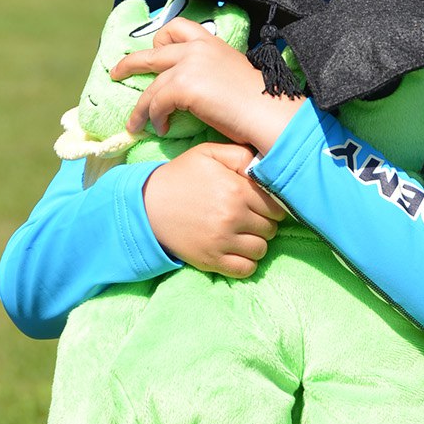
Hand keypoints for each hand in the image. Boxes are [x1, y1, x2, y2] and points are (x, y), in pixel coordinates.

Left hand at [111, 17, 303, 152]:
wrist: (270, 114)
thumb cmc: (259, 104)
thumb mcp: (232, 76)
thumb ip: (211, 74)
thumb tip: (197, 91)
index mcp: (211, 42)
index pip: (177, 27)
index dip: (160, 40)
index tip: (153, 52)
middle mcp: (197, 48)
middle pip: (152, 50)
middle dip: (129, 63)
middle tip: (115, 73)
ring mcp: (189, 65)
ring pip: (150, 85)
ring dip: (140, 107)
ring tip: (135, 124)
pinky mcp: (183, 85)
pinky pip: (155, 103)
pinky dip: (154, 118)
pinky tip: (161, 129)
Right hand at [142, 142, 286, 277]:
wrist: (146, 204)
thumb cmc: (181, 176)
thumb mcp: (208, 154)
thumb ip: (240, 155)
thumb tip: (266, 166)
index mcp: (236, 190)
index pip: (276, 207)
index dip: (271, 205)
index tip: (260, 204)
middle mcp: (233, 217)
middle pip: (271, 229)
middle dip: (263, 223)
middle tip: (248, 218)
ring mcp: (222, 241)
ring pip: (261, 250)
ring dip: (256, 243)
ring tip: (242, 234)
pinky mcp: (211, 260)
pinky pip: (246, 270)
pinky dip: (246, 263)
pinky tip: (236, 250)